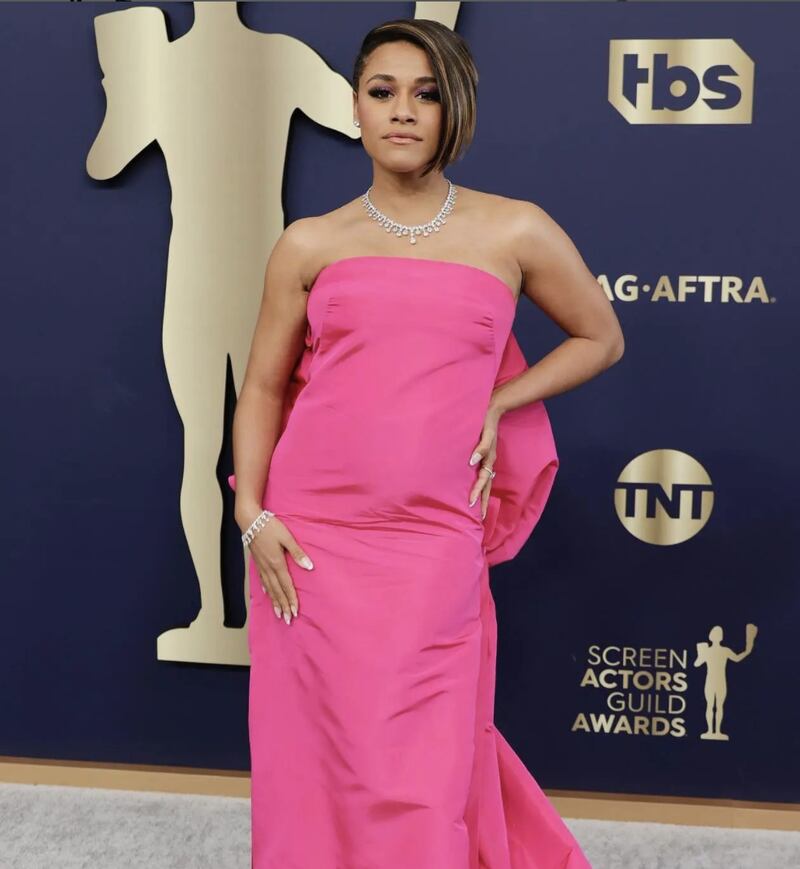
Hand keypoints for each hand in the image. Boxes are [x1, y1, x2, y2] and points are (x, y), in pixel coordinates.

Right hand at [240, 508, 313, 624]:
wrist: (250, 520)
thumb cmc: (270, 526)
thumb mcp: (287, 537)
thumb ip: (297, 553)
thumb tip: (309, 567)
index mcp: (277, 563)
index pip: (286, 586)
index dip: (291, 599)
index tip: (295, 612)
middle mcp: (268, 568)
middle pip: (277, 591)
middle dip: (283, 606)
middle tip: (288, 619)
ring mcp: (261, 566)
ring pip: (269, 588)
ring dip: (274, 602)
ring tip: (278, 614)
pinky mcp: (257, 562)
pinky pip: (262, 580)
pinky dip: (266, 590)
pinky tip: (268, 595)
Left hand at [468, 405, 502, 519]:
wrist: (492, 410)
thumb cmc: (486, 421)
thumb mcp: (486, 433)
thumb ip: (482, 447)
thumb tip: (472, 461)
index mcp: (489, 458)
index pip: (483, 480)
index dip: (477, 492)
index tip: (471, 503)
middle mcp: (489, 462)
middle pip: (487, 486)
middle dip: (484, 502)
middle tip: (480, 518)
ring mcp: (487, 460)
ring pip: (486, 483)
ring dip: (483, 496)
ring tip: (479, 510)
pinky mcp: (484, 456)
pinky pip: (483, 475)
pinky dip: (481, 486)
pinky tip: (475, 490)